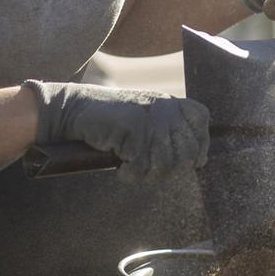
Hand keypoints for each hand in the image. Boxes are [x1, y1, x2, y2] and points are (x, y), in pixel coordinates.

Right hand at [22, 81, 208, 175]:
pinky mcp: (132, 131)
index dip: (200, 143)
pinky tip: (121, 169)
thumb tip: (199, 160)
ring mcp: (148, 119)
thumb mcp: (144, 116)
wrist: (73, 110)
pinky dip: (130, 174)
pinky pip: (141, 167)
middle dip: (172, 167)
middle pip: (187, 148)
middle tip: (150, 169)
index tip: (193, 160)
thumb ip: (169, 130)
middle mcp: (162, 107)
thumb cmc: (109, 121)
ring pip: (166, 162)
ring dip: (149, 173)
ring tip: (134, 169)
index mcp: (167, 101)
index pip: (200, 118)